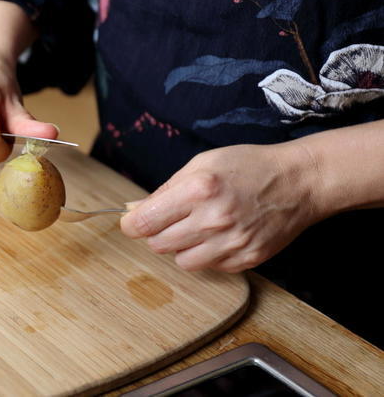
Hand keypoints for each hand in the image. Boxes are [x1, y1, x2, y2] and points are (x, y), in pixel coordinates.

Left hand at [120, 144, 321, 272]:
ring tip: (197, 228)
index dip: (131, 223)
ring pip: (181, 262)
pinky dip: (207, 254)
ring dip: (181, 247)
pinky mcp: (246, 259)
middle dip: (156, 234)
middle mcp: (213, 219)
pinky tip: (219, 235)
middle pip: (158, 245)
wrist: (298, 182)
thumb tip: (135, 210)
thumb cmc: (248, 167)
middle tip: (169, 220)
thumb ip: (166, 189)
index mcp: (198, 189)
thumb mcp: (202, 163)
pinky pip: (209, 267)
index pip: (144, 222)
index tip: (131, 222)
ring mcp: (232, 243)